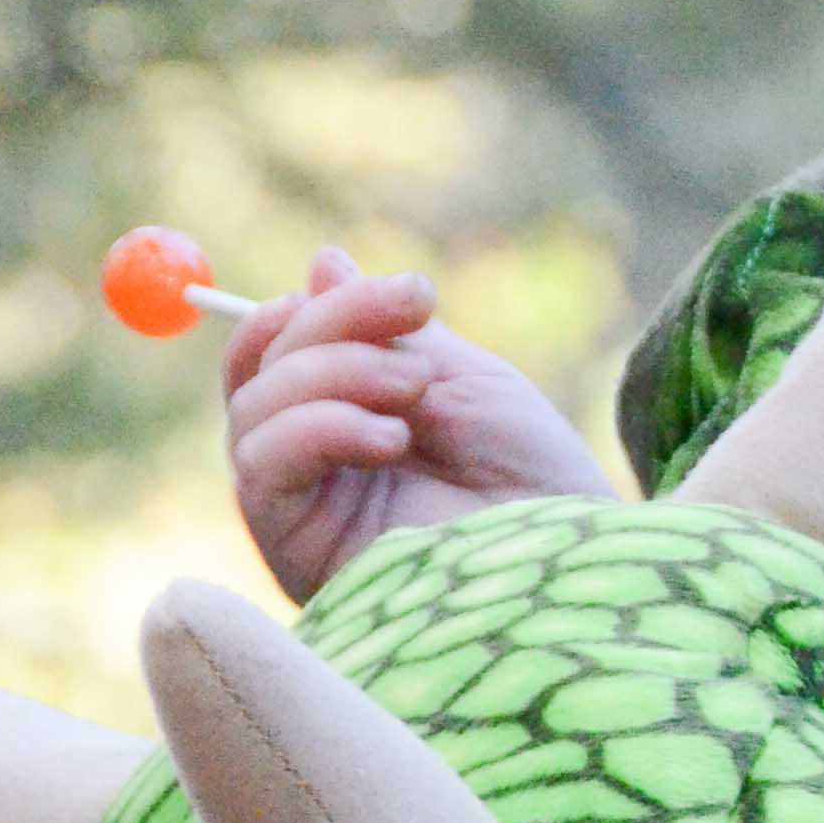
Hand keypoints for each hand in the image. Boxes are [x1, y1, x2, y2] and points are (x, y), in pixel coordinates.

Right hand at [224, 248, 608, 603]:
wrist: (571, 562)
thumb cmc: (535, 481)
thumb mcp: (463, 381)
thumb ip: (387, 331)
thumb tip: (322, 261)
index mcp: (344, 420)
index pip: (285, 347)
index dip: (329, 305)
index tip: (414, 294)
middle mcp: (311, 465)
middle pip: (260, 369)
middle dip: (332, 326)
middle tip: (415, 323)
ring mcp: (299, 509)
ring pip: (252, 411)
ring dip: (331, 374)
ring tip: (414, 393)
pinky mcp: (294, 551)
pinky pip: (260, 467)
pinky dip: (317, 428)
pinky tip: (390, 440)